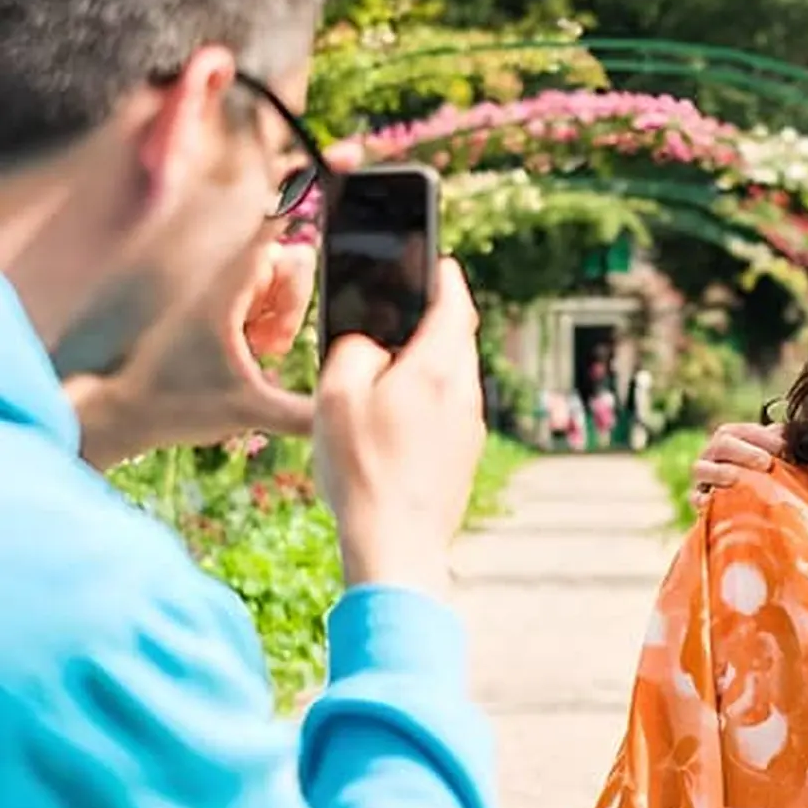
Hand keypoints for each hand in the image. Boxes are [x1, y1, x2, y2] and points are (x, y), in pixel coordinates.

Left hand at [67, 238, 316, 468]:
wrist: (128, 414)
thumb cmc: (180, 405)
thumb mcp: (249, 412)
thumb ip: (301, 415)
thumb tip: (341, 418)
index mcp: (227, 293)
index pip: (270, 234)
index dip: (295, 229)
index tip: (313, 229)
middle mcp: (224, 285)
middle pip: (287, 260)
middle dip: (295, 300)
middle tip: (276, 341)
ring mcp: (221, 296)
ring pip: (277, 281)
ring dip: (284, 312)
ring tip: (266, 349)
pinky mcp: (218, 310)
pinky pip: (261, 298)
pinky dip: (269, 320)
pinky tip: (258, 350)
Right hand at [314, 258, 484, 597]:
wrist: (397, 545)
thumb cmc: (364, 469)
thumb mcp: (337, 395)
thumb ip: (354, 351)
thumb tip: (370, 346)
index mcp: (440, 367)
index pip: (455, 304)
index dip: (445, 278)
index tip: (437, 261)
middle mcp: (465, 392)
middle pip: (457, 339)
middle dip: (435, 319)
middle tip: (406, 310)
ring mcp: (469, 426)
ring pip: (454, 375)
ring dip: (430, 361)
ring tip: (392, 364)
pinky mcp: (463, 455)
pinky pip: (449, 408)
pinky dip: (430, 396)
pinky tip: (396, 415)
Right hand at [689, 421, 784, 509]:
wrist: (752, 510)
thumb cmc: (772, 477)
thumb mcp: (780, 459)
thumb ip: (784, 444)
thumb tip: (793, 434)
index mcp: (733, 438)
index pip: (744, 431)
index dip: (763, 437)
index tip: (784, 447)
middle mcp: (713, 454)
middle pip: (721, 444)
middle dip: (744, 452)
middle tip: (766, 462)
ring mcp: (703, 477)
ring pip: (702, 468)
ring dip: (721, 472)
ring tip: (738, 478)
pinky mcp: (699, 499)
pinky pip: (694, 497)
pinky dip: (700, 498)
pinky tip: (710, 501)